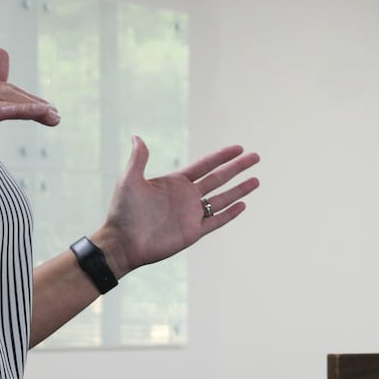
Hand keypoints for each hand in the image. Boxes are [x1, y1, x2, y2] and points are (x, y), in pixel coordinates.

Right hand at [0, 48, 59, 199]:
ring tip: (48, 115)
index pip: (2, 89)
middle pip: (0, 94)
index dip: (29, 99)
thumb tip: (1, 49)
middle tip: (55, 116)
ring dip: (24, 109)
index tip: (53, 111)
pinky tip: (21, 112)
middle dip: (31, 105)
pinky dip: (0, 113)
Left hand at [93, 137, 260, 275]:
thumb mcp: (129, 180)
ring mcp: (191, 214)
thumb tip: (136, 136)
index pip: (205, 165)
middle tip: (255, 157)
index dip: (222, 156)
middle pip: (219, 179)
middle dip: (237, 168)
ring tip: (256, 180)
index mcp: (175, 183)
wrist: (122, 242)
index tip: (238, 148)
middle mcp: (186, 197)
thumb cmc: (122, 211)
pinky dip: (230, 213)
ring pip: (222, 199)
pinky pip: (216, 221)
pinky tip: (243, 205)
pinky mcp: (193, 232)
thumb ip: (138, 159)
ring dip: (239, 190)